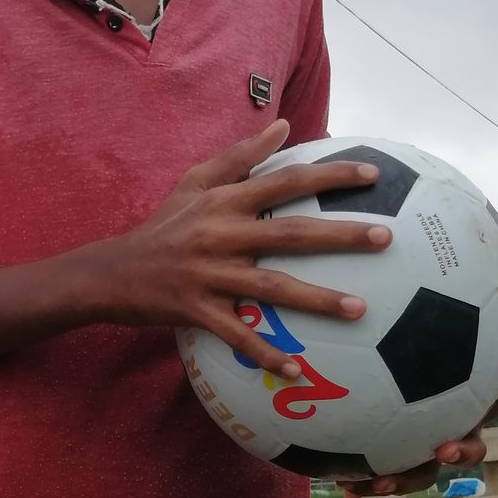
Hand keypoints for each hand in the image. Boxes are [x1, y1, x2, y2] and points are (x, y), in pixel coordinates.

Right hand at [98, 118, 392, 372]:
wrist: (112, 272)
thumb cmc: (162, 226)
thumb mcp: (194, 182)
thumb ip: (241, 155)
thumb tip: (284, 126)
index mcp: (224, 202)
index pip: (285, 182)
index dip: (329, 176)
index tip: (372, 174)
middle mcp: (220, 235)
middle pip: (289, 233)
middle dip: (340, 235)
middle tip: (385, 239)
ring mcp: (209, 275)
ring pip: (271, 288)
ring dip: (317, 300)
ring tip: (361, 309)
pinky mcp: (196, 311)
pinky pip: (236, 336)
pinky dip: (265, 354)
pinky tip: (295, 371)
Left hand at [350, 269, 497, 496]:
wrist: (379, 402)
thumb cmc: (415, 348)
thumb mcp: (429, 313)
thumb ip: (457, 288)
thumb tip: (491, 251)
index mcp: (471, 395)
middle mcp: (455, 426)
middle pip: (472, 445)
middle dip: (465, 450)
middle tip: (447, 446)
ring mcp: (425, 450)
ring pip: (425, 474)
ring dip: (409, 479)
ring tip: (384, 482)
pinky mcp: (392, 465)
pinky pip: (382, 477)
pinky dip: (368, 481)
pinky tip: (345, 483)